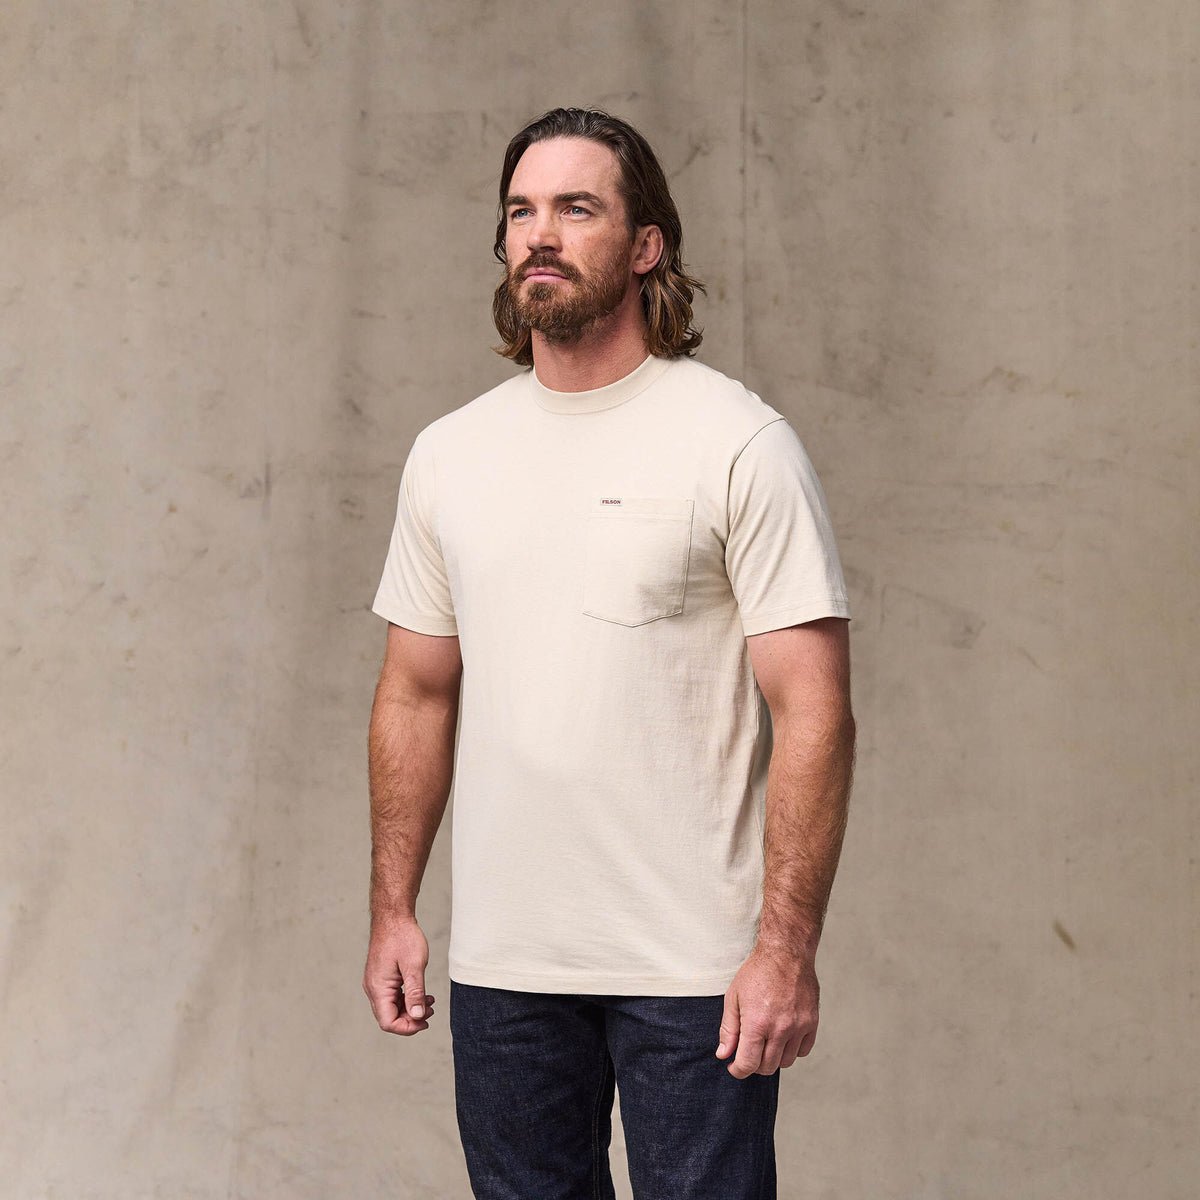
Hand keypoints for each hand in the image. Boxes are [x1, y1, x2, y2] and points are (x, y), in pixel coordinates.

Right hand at [363, 916, 437, 1034]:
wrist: (393, 916)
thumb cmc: (403, 936)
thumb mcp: (415, 965)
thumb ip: (416, 992)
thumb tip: (418, 1017)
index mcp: (378, 988)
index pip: (388, 1022)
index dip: (407, 1027)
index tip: (425, 1022)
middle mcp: (373, 988)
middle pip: (389, 1017)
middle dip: (411, 1019)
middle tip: (431, 1011)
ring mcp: (376, 982)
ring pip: (391, 1007)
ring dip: (410, 1009)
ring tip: (430, 1002)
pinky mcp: (381, 976)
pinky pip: (391, 996)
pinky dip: (406, 999)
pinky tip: (421, 994)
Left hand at [715, 945, 818, 1077]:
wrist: (786, 952)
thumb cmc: (757, 972)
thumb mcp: (733, 997)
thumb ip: (728, 1029)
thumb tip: (723, 1054)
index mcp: (757, 1023)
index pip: (748, 1064)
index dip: (738, 1070)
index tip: (734, 1066)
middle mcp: (780, 1028)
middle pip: (767, 1067)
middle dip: (754, 1065)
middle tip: (748, 1052)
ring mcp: (799, 1027)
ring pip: (786, 1062)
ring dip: (773, 1058)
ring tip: (765, 1042)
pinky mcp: (812, 1023)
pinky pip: (803, 1051)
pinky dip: (792, 1050)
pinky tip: (782, 1037)